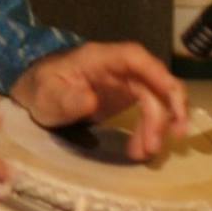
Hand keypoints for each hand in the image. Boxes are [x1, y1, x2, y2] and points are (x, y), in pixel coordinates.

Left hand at [10, 42, 187, 160]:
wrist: (38, 96)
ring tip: (146, 153)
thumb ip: (67, 98)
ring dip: (159, 125)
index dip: (158, 74)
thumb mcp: (47, 95)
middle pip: (153, 80)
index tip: (173, 97)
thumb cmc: (41, 90)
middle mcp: (118, 66)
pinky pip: (149, 110)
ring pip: (156, 97)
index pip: (134, 57)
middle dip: (164, 111)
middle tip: (160, 143)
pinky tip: (141, 149)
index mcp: (98, 58)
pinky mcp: (127, 97)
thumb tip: (91, 101)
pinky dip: (150, 129)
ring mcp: (125, 81)